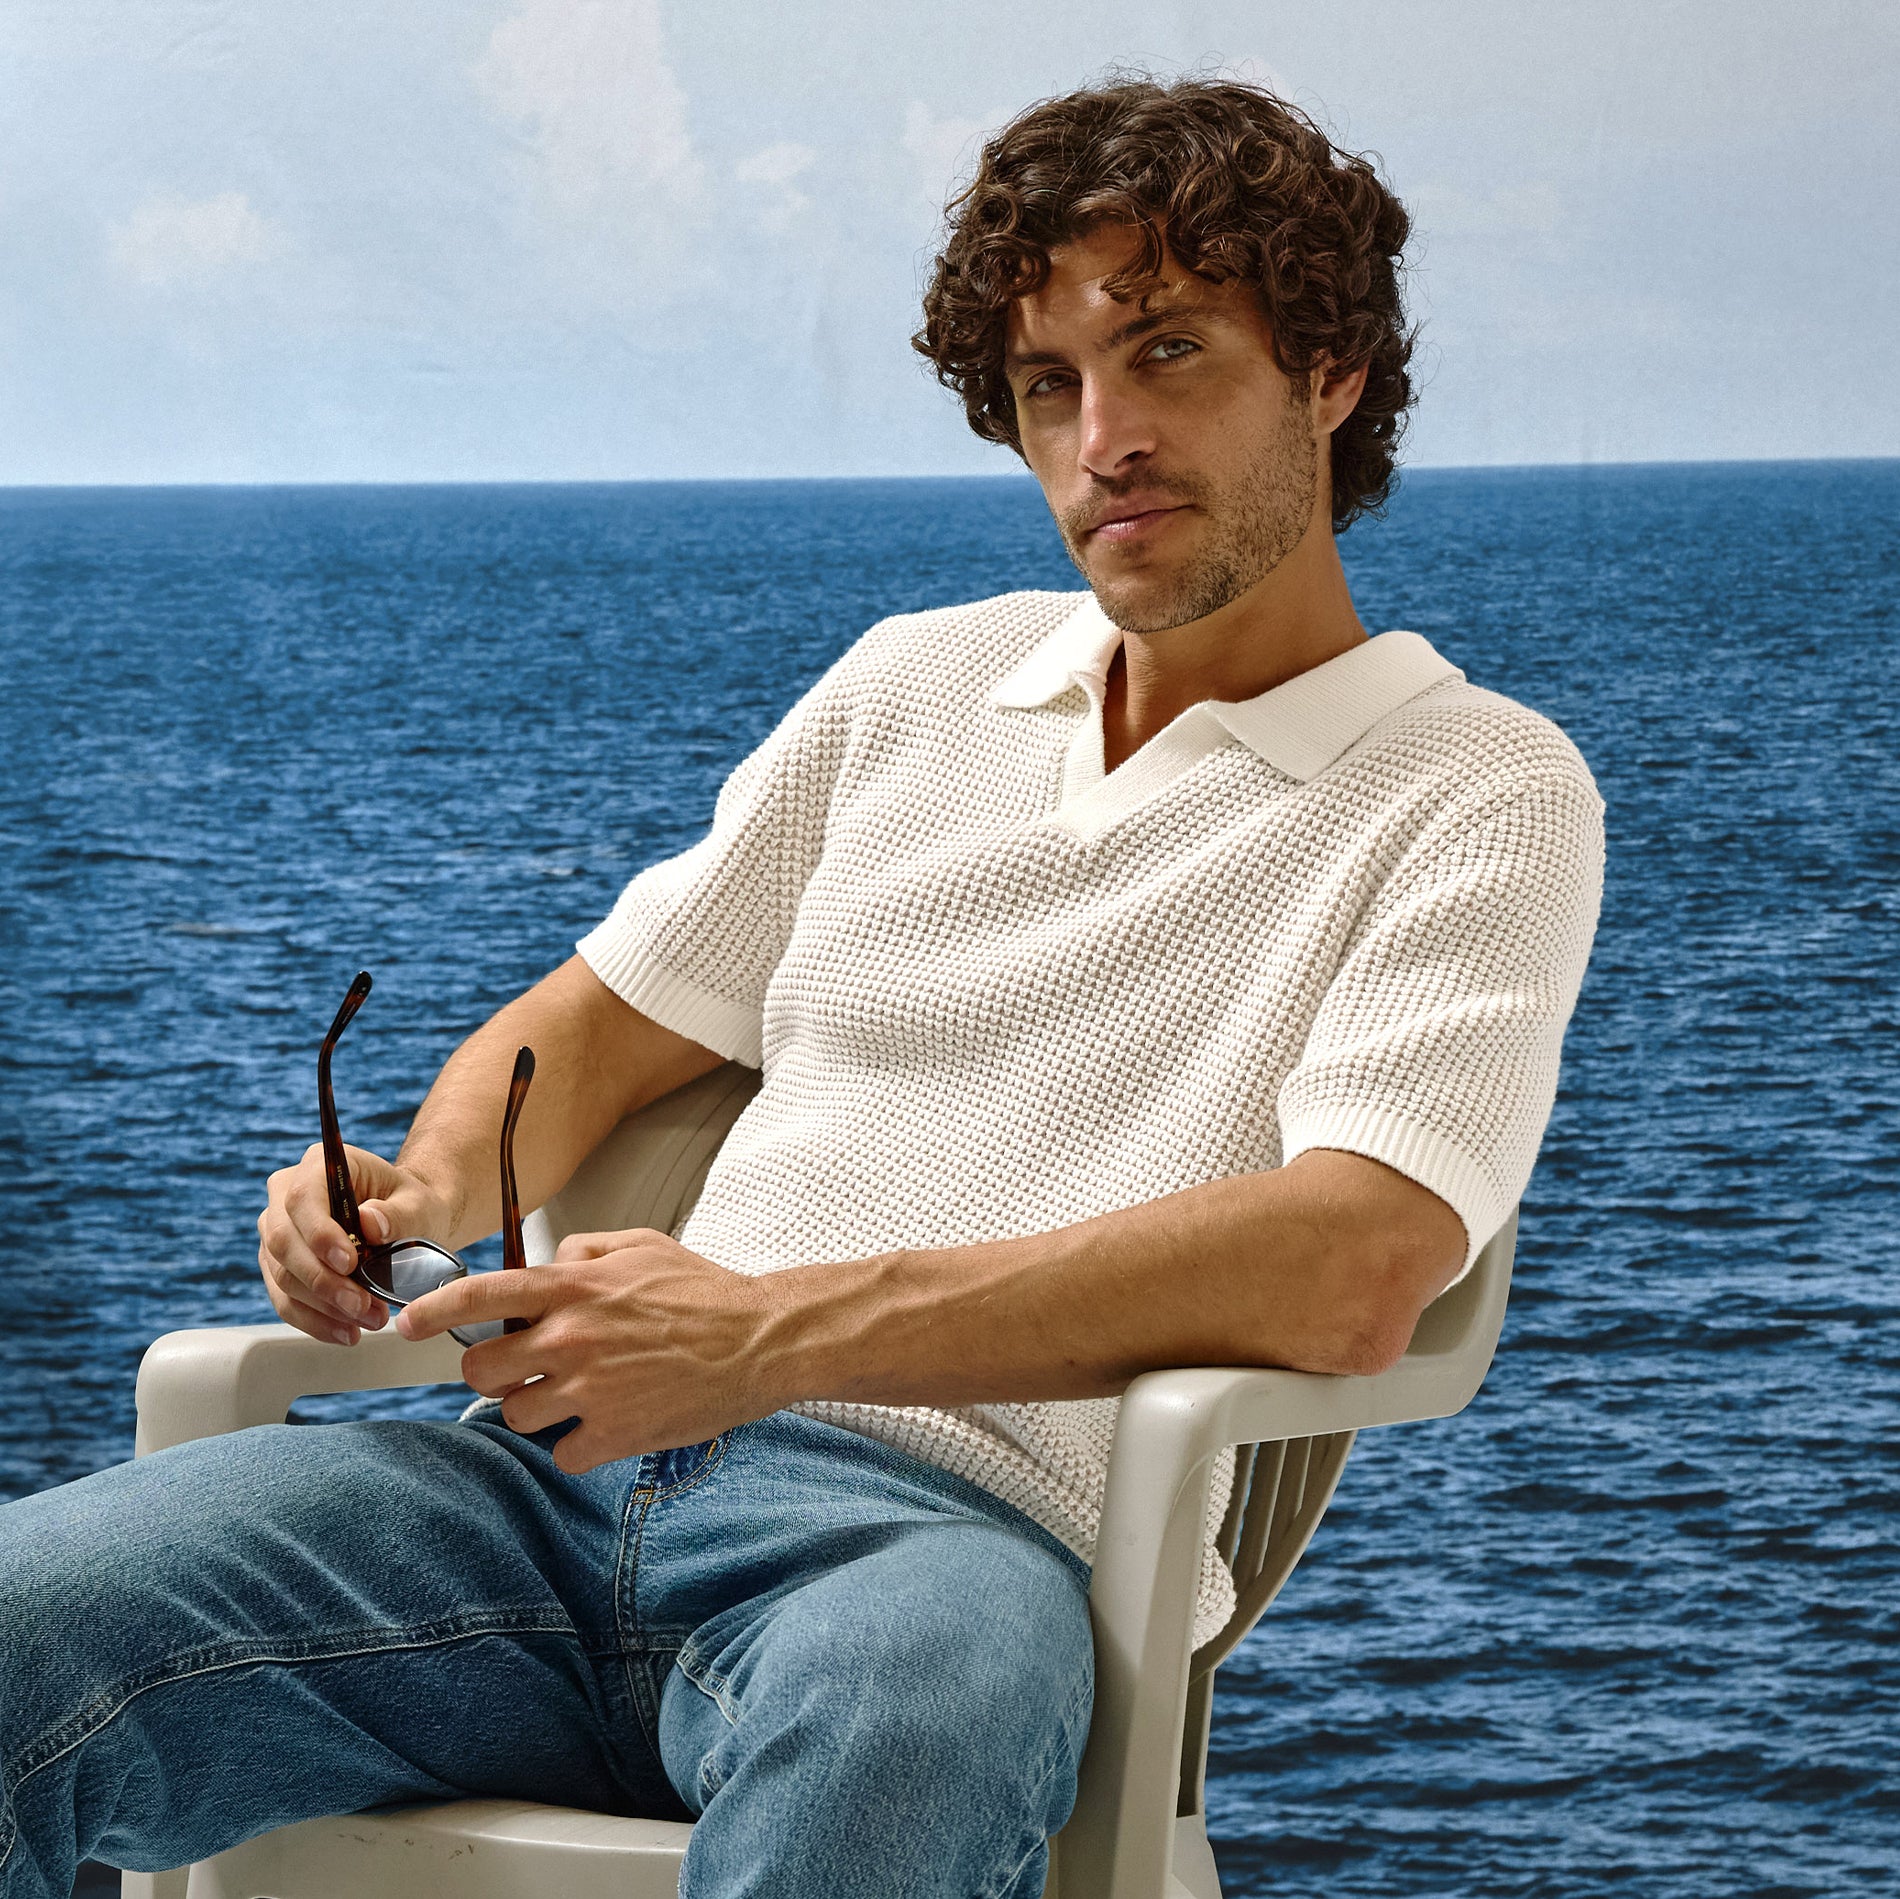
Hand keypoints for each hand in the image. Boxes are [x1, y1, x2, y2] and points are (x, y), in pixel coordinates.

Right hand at [258, 1142, 456, 1345]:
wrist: (406, 1223)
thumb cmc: (411, 1206)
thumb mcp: (420, 1205)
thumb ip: (400, 1212)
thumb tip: (370, 1222)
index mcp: (319, 1165)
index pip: (302, 1198)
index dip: (319, 1234)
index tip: (349, 1264)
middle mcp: (286, 1194)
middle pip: (284, 1241)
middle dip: (323, 1281)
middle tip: (363, 1306)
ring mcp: (276, 1231)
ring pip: (282, 1276)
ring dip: (324, 1307)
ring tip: (368, 1320)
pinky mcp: (278, 1266)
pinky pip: (285, 1300)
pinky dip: (315, 1321)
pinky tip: (346, 1332)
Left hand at [396, 1228, 787, 1471]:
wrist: (760, 1341)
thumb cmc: (705, 1292)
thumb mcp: (642, 1245)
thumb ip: (584, 1249)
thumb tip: (547, 1262)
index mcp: (574, 1286)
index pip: (481, 1296)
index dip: (433, 1312)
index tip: (408, 1325)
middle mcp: (570, 1337)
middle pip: (482, 1369)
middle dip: (497, 1371)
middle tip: (528, 1369)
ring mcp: (588, 1390)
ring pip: (517, 1415)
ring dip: (541, 1409)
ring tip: (585, 1395)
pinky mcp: (612, 1435)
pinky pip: (561, 1454)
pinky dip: (579, 1446)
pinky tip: (610, 1424)